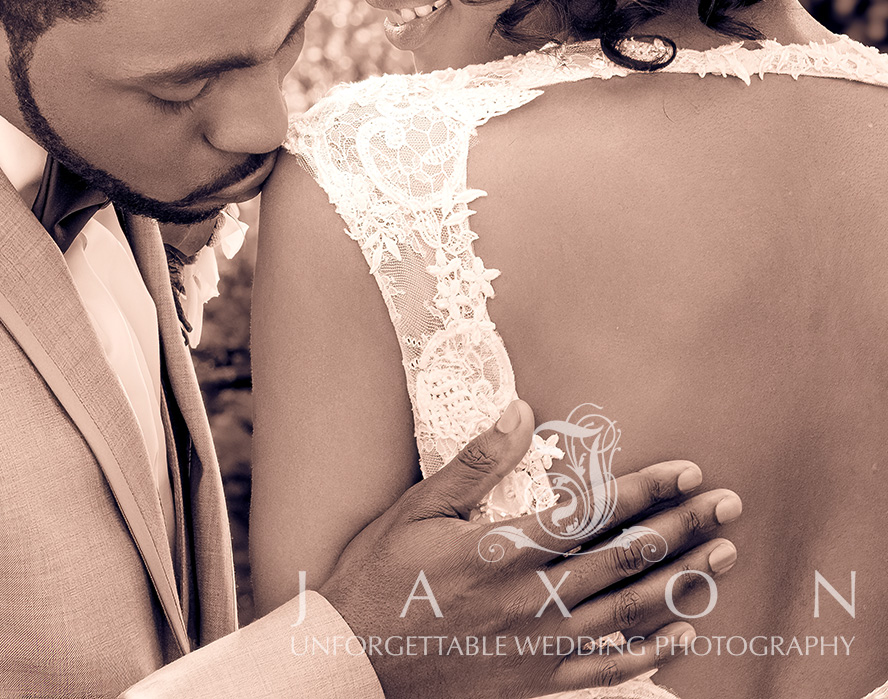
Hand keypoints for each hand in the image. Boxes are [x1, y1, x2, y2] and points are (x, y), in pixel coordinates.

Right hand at [318, 400, 739, 698]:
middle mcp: (530, 598)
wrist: (357, 661)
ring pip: (628, 612)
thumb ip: (476, 465)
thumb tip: (522, 413)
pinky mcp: (538, 679)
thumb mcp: (417, 509)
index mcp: (502, 551)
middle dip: (683, 528)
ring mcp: (539, 644)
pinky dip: (653, 651)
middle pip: (625, 559)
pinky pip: (609, 667)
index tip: (686, 471)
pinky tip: (685, 632)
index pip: (592, 514)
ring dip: (683, 581)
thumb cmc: (380, 578)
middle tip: (728, 505)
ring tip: (723, 556)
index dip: (645, 490)